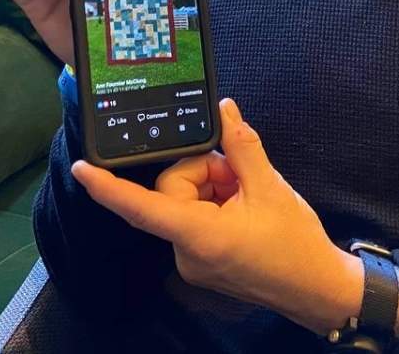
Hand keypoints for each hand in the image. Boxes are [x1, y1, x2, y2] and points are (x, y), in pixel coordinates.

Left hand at [71, 98, 364, 334]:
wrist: (317, 288)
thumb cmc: (295, 244)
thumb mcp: (270, 187)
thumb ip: (241, 146)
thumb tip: (224, 110)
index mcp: (199, 235)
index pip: (141, 207)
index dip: (107, 188)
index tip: (81, 169)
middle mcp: (188, 252)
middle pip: (173, 190)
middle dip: (205, 171)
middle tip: (241, 174)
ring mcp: (193, 260)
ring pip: (185, 201)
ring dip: (214, 186)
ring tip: (249, 194)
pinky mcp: (202, 261)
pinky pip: (195, 217)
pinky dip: (216, 202)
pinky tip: (245, 206)